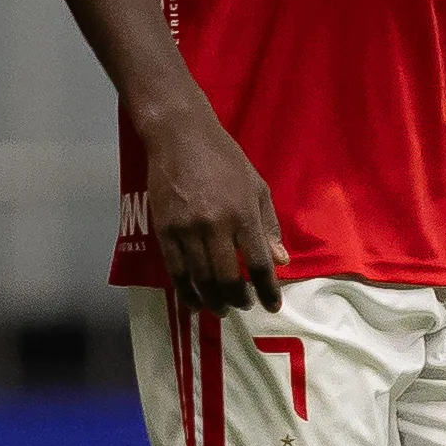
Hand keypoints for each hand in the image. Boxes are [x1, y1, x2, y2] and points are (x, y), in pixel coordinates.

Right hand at [140, 98, 286, 311]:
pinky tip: (194, 302)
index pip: (259, 263)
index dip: (268, 291)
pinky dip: (186, 292)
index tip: (272, 307)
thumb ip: (268, 226)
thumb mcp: (256, 187)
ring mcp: (187, 230)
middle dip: (238, 300)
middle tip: (243, 306)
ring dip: (213, 301)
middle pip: (228, 279)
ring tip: (222, 308)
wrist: (180, 136)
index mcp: (243, 214)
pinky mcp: (164, 230)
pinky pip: (176, 271)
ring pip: (201, 280)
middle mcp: (216, 226)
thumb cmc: (225, 158)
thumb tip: (280, 261)